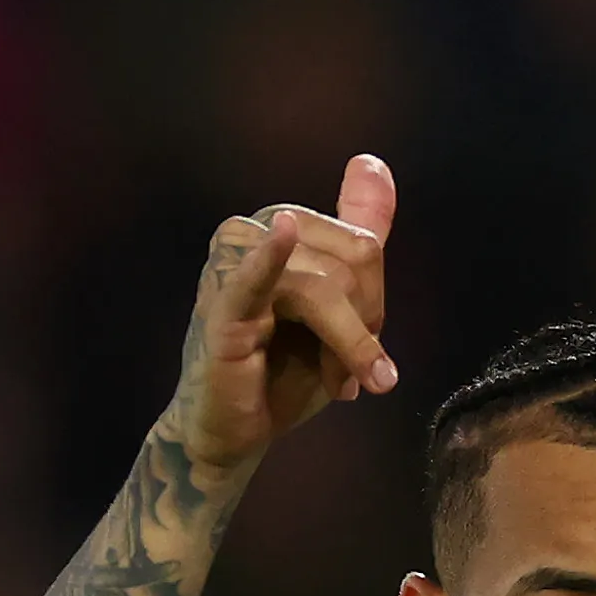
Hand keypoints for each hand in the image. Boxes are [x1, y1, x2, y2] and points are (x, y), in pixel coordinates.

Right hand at [165, 152, 396, 473]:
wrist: (236, 432)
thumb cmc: (282, 371)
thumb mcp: (336, 304)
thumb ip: (358, 233)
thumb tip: (373, 162)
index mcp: (280, 225)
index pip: (362, 243)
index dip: (374, 303)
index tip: (362, 348)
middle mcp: (251, 231)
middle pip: (352, 261)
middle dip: (363, 326)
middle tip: (347, 372)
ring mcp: (230, 267)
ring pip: (324, 287)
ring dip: (345, 347)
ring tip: (338, 383)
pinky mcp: (222, 310)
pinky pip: (251, 279)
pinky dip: (267, 258)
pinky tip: (278, 233)